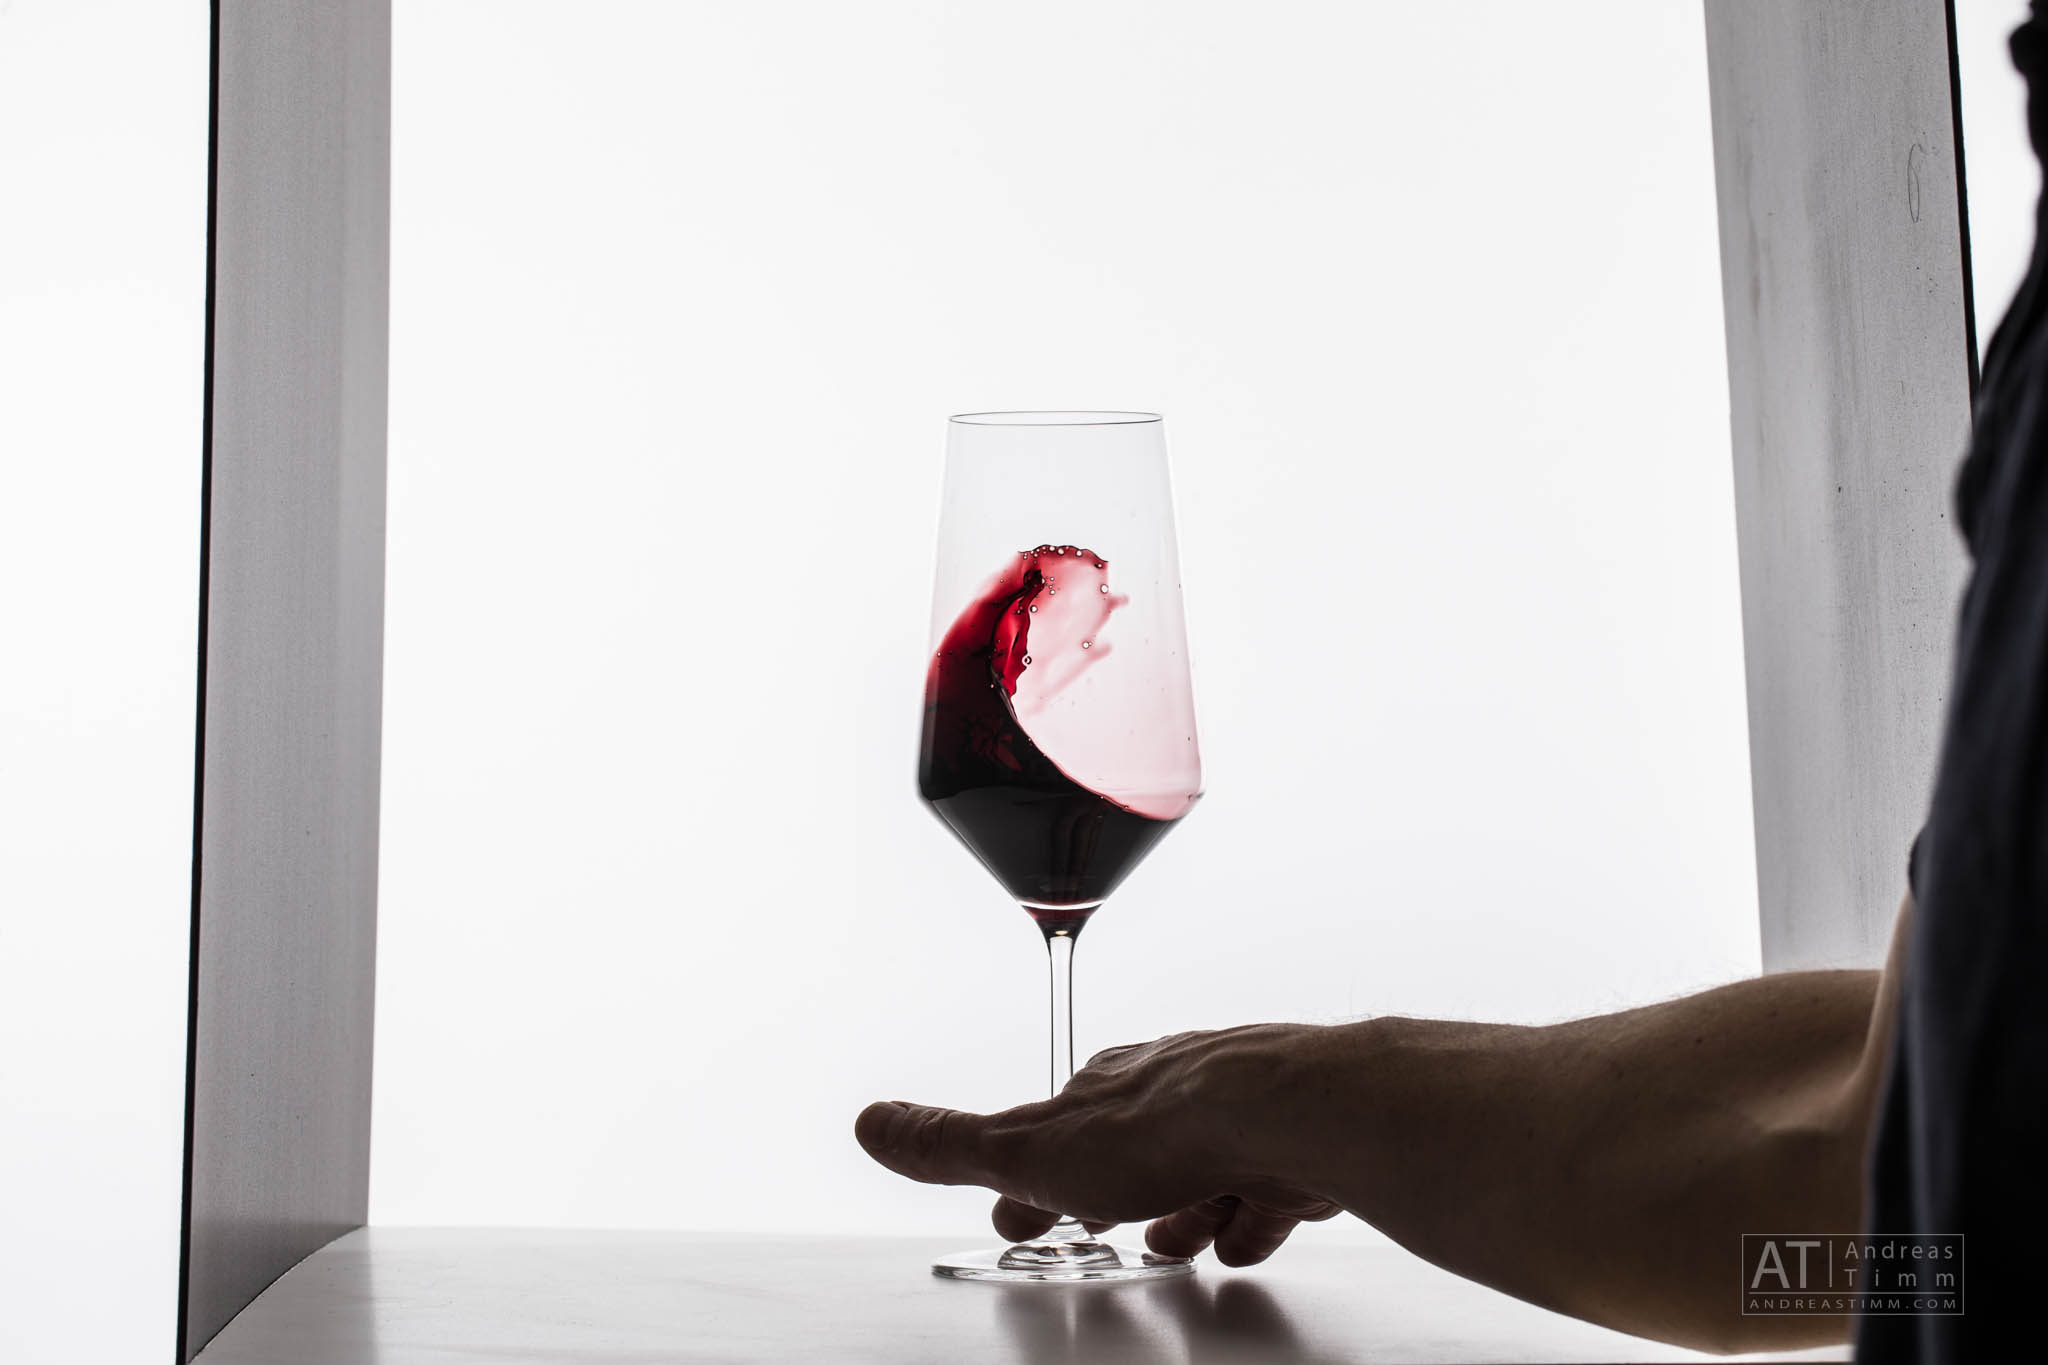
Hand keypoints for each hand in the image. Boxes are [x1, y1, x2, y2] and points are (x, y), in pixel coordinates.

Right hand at [854, 1024, 1340, 1265]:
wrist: (1285, 1113)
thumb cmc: (1166, 1127)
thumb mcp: (1027, 1149)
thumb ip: (948, 1145)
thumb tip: (874, 1124)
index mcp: (1103, 1090)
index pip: (1058, 1131)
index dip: (1037, 1173)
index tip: (1024, 1203)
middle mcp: (1171, 1093)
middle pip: (1135, 1148)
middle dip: (1117, 1191)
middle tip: (1106, 1223)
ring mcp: (1238, 1119)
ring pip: (1205, 1168)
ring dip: (1186, 1208)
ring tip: (1181, 1241)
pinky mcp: (1294, 1151)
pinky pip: (1271, 1187)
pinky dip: (1254, 1216)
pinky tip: (1244, 1236)